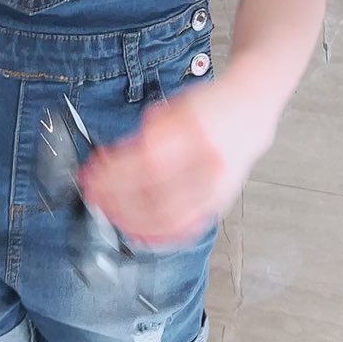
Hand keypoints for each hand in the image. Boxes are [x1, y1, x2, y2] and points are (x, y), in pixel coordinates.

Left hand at [75, 78, 273, 247]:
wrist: (251, 110)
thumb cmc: (210, 106)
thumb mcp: (172, 108)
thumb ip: (143, 136)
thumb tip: (109, 162)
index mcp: (196, 134)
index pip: (147, 163)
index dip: (115, 174)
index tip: (92, 176)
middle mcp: (209, 164)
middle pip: (156, 194)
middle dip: (116, 200)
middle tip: (94, 195)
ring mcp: (217, 188)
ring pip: (169, 217)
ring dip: (131, 220)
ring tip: (108, 213)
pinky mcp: (220, 204)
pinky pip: (187, 229)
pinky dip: (159, 235)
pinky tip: (137, 232)